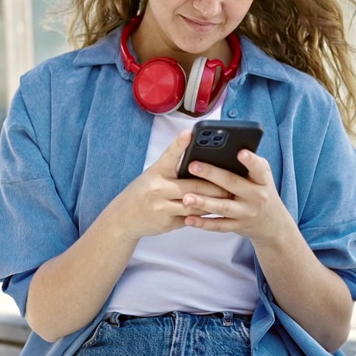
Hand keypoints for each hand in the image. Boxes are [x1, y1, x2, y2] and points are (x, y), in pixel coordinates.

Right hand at [103, 131, 231, 240]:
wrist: (124, 218)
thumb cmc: (143, 192)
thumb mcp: (153, 175)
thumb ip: (173, 169)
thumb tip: (200, 163)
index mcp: (155, 172)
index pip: (169, 155)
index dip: (179, 144)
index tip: (190, 133)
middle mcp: (158, 189)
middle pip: (192, 186)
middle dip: (214, 186)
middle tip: (232, 183)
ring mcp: (162, 208)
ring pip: (194, 205)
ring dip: (213, 202)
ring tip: (229, 198)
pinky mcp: (167, 223)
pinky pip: (191, 218)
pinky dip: (203, 215)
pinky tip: (215, 212)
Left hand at [180, 150, 291, 244]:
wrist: (272, 223)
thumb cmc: (261, 191)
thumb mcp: (262, 177)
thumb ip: (249, 164)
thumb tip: (224, 147)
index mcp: (263, 180)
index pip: (258, 168)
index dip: (250, 161)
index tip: (240, 152)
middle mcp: (256, 197)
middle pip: (233, 184)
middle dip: (212, 174)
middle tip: (193, 166)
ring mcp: (246, 213)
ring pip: (223, 207)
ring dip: (204, 202)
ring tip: (187, 197)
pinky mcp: (237, 226)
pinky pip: (218, 225)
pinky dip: (203, 223)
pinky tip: (188, 219)